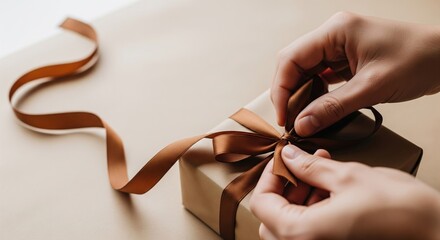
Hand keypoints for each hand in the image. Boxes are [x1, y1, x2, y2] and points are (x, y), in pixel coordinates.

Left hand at [250, 145, 439, 239]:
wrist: (437, 233)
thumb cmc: (401, 211)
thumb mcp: (347, 176)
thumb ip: (309, 166)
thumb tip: (289, 156)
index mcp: (302, 234)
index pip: (261, 204)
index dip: (268, 177)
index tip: (281, 160)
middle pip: (272, 218)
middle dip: (285, 187)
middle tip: (300, 165)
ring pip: (291, 224)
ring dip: (300, 196)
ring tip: (320, 171)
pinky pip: (310, 231)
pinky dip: (313, 209)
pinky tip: (329, 188)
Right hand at [271, 12, 439, 135]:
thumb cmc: (418, 60)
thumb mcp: (371, 87)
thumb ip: (333, 107)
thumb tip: (302, 124)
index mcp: (335, 31)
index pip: (291, 58)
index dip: (281, 89)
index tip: (283, 117)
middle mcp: (333, 34)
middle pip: (294, 63)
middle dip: (288, 92)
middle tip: (290, 120)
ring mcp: (339, 45)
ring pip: (306, 70)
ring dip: (301, 94)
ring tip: (302, 117)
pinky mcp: (346, 57)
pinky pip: (321, 75)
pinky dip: (316, 93)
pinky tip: (317, 108)